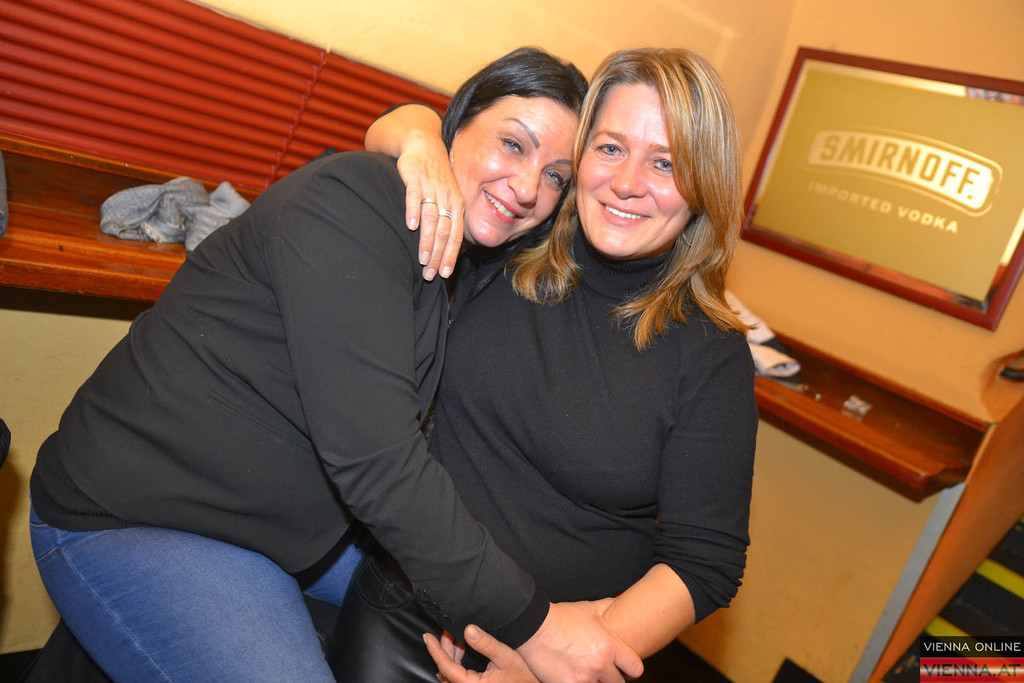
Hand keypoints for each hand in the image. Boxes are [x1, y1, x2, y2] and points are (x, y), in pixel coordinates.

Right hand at [396, 131, 462, 280]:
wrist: (424, 144)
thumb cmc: (435, 177)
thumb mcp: (447, 197)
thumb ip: (447, 219)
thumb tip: (445, 248)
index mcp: (457, 204)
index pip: (456, 235)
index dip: (451, 255)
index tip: (445, 274)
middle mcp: (447, 196)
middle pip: (444, 231)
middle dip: (438, 255)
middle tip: (430, 274)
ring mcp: (431, 187)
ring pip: (432, 217)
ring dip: (427, 240)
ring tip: (422, 259)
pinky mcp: (414, 177)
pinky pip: (415, 196)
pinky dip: (413, 211)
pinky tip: (410, 226)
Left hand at [425, 625, 537, 682]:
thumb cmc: (523, 675)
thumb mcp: (505, 656)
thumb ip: (486, 644)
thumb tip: (468, 629)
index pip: (446, 666)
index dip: (435, 650)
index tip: (427, 636)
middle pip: (446, 669)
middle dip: (444, 648)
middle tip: (446, 629)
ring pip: (452, 673)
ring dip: (451, 654)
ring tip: (455, 636)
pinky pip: (459, 676)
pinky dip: (457, 662)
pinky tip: (462, 648)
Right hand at [516, 600, 642, 682]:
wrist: (534, 627)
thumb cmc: (562, 617)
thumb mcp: (589, 608)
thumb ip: (609, 607)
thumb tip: (622, 601)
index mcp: (609, 647)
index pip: (635, 669)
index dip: (631, 668)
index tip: (624, 667)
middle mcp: (599, 665)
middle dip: (612, 676)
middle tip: (603, 669)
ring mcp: (583, 678)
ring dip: (595, 681)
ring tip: (586, 671)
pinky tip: (573, 674)